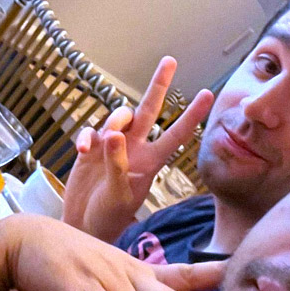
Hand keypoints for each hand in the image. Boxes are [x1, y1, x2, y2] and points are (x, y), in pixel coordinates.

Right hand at [63, 57, 213, 242]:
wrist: (83, 230)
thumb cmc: (108, 219)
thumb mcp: (119, 195)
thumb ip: (117, 164)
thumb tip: (115, 133)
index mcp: (151, 162)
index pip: (176, 134)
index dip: (192, 114)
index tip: (207, 94)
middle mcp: (135, 148)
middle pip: (149, 109)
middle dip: (159, 85)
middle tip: (170, 61)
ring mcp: (113, 147)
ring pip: (118, 117)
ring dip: (111, 121)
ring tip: (100, 143)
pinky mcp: (92, 150)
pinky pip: (91, 131)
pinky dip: (86, 136)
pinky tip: (82, 151)